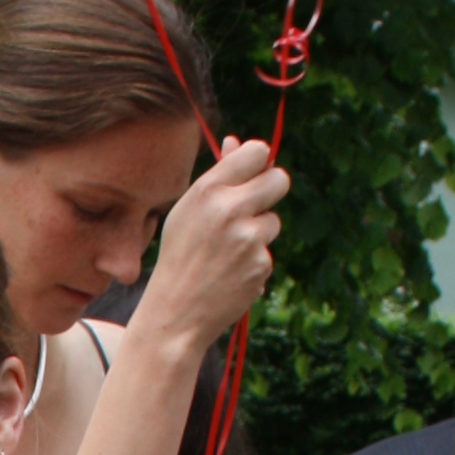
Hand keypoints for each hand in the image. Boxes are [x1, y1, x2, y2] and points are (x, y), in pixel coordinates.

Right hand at [129, 138, 286, 362]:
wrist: (175, 313)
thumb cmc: (179, 257)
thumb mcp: (187, 211)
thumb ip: (217, 177)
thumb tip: (236, 142)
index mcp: (207, 190)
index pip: (257, 152)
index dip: (260, 161)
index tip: (254, 173)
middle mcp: (229, 210)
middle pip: (279, 180)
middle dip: (272, 189)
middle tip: (256, 206)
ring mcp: (248, 239)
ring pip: (273, 221)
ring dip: (258, 234)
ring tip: (228, 253)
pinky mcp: (260, 265)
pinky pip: (267, 253)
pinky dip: (253, 263)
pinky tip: (230, 274)